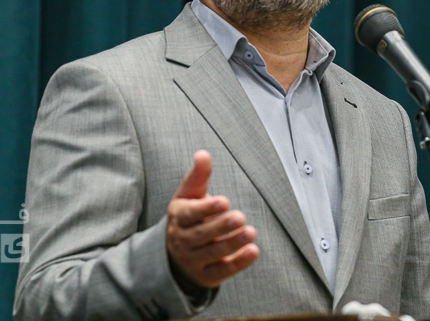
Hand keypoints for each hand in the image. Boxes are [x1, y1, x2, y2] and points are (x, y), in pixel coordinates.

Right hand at [166, 150, 259, 289]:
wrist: (176, 253)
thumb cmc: (189, 215)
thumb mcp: (189, 195)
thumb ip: (199, 175)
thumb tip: (203, 153)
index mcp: (179, 217)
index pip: (190, 214)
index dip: (206, 208)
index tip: (224, 201)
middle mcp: (183, 240)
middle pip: (202, 235)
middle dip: (221, 226)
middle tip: (240, 216)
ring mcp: (193, 260)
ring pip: (213, 254)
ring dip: (232, 243)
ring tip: (251, 232)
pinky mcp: (206, 275)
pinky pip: (223, 271)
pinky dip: (238, 262)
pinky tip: (253, 251)